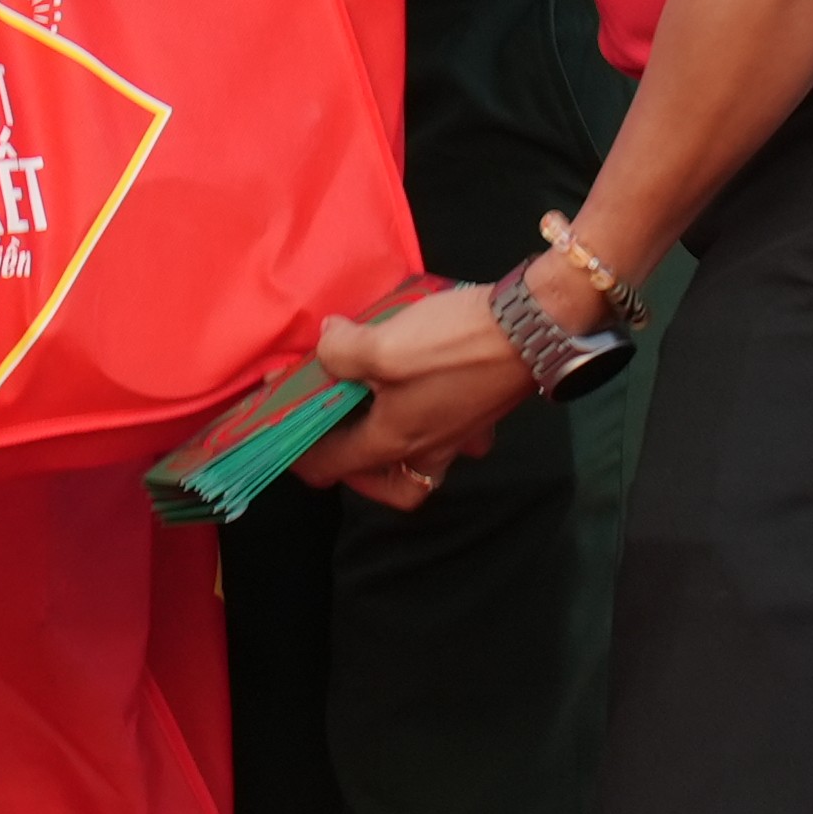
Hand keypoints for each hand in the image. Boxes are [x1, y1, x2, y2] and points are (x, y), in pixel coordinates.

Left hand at [299, 277, 531, 512]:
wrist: (531, 328)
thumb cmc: (452, 345)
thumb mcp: (382, 345)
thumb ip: (341, 351)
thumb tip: (326, 343)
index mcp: (394, 440)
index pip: (334, 466)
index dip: (302, 457)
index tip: (281, 440)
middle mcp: (428, 448)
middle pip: (389, 485)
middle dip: (358, 473)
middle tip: (339, 442)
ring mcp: (461, 434)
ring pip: (424, 464)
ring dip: (399, 454)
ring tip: (380, 420)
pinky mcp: (483, 412)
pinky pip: (456, 434)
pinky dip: (440, 424)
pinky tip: (432, 397)